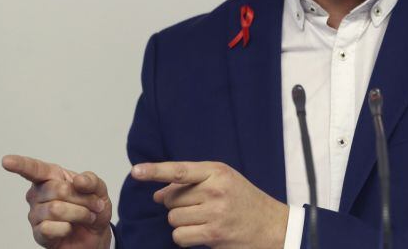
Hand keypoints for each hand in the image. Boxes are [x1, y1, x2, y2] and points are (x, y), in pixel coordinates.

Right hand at [2, 154, 112, 248]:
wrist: (96, 234)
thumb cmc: (92, 207)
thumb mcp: (99, 190)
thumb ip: (91, 181)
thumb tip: (78, 181)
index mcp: (51, 176)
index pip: (34, 169)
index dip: (20, 164)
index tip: (6, 161)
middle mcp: (38, 193)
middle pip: (59, 190)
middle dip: (83, 199)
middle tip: (94, 205)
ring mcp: (36, 214)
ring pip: (56, 209)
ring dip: (80, 214)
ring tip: (87, 216)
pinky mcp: (38, 233)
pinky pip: (50, 228)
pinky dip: (67, 228)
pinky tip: (70, 228)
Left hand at [132, 161, 288, 248]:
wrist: (272, 226)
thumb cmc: (244, 201)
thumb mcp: (223, 181)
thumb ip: (191, 183)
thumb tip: (157, 194)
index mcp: (217, 171)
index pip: (180, 170)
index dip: (155, 170)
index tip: (136, 171)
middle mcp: (215, 189)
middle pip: (172, 198)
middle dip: (178, 205)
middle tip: (200, 207)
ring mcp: (215, 212)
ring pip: (173, 218)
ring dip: (182, 222)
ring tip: (204, 220)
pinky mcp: (213, 235)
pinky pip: (180, 236)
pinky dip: (185, 237)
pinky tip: (202, 233)